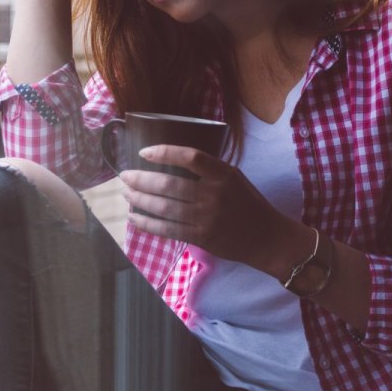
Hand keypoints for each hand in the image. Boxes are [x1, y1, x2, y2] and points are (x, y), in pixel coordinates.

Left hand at [120, 145, 300, 270]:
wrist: (267, 238)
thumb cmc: (248, 203)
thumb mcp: (233, 178)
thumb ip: (207, 170)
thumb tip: (170, 161)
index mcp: (223, 174)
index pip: (190, 157)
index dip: (164, 152)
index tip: (143, 152)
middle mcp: (213, 194)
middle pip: (169, 185)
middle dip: (141, 180)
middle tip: (125, 176)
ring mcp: (206, 218)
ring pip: (164, 207)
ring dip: (140, 200)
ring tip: (126, 194)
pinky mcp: (201, 237)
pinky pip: (167, 229)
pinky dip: (147, 223)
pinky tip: (134, 217)